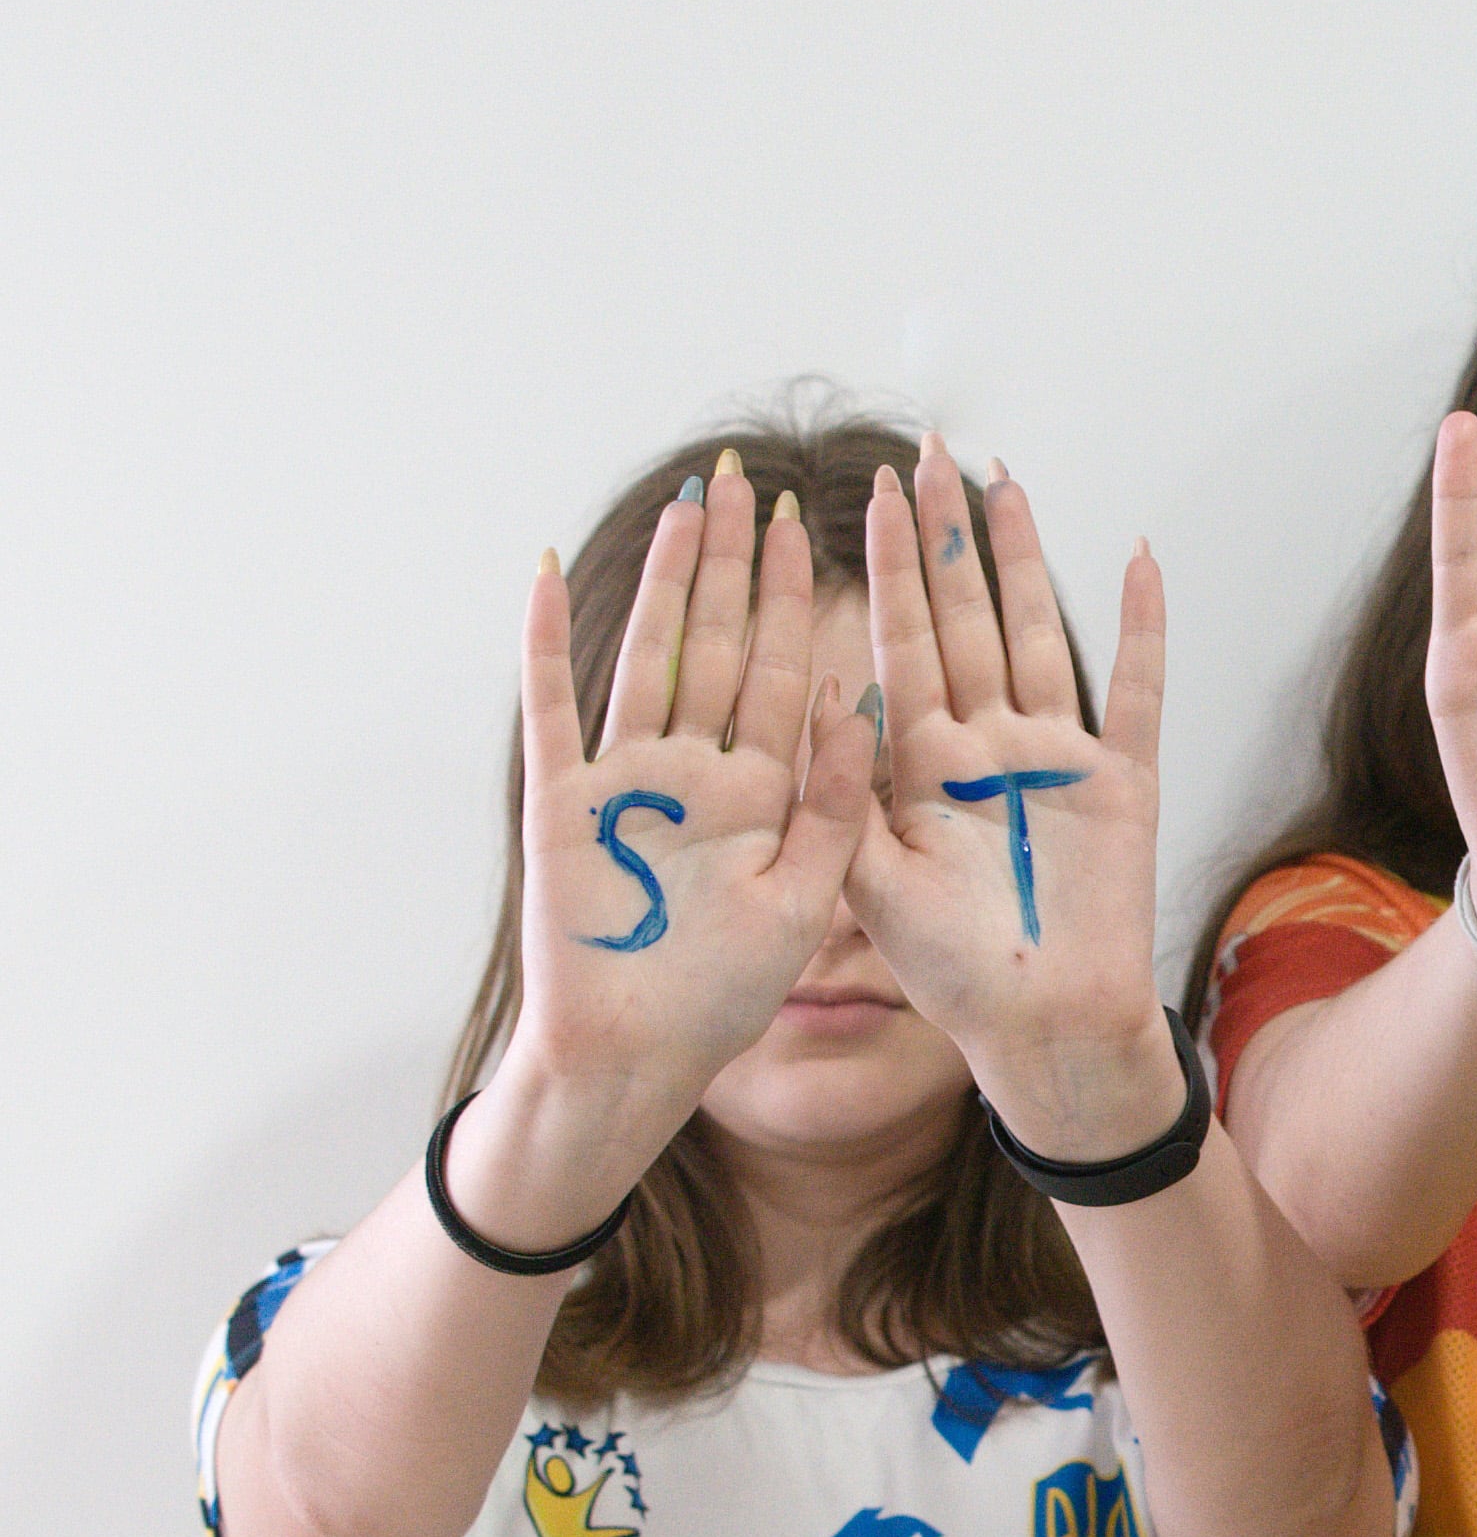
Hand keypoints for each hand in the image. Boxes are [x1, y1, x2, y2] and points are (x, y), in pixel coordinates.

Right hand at [506, 461, 870, 1111]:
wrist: (633, 1058)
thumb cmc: (720, 997)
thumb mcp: (806, 898)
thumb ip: (835, 801)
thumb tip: (866, 696)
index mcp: (763, 795)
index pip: (789, 675)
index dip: (802, 599)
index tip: (817, 524)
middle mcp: (697, 772)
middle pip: (723, 645)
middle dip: (737, 563)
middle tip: (751, 478)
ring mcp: (627, 779)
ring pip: (650, 654)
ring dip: (668, 580)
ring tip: (687, 503)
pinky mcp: (559, 801)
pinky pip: (553, 705)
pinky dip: (549, 639)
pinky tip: (552, 571)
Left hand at [842, 441, 1178, 1156]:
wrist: (1043, 1029)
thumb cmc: (954, 976)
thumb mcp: (864, 888)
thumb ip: (842, 794)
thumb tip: (824, 690)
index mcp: (920, 767)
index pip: (898, 642)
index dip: (887, 566)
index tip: (871, 493)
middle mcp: (985, 746)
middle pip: (963, 618)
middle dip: (946, 535)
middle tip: (930, 453)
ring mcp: (1055, 759)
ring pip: (1036, 633)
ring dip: (1023, 558)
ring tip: (1006, 482)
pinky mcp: (1123, 783)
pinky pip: (1134, 688)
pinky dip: (1140, 625)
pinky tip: (1137, 558)